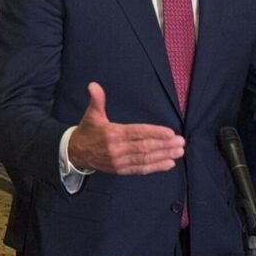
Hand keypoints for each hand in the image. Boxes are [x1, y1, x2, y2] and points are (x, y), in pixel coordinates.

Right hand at [67, 82, 185, 173]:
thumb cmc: (88, 131)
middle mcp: (117, 149)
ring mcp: (119, 161)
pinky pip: (140, 169)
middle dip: (164, 145)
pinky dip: (156, 167)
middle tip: (180, 142)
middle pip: (145, 147)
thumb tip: (93, 85)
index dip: (154, 133)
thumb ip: (96, 99)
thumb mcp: (91, 114)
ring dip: (163, 156)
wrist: (75, 153)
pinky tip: (169, 164)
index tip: (170, 132)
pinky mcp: (121, 170)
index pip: (137, 133)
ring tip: (178, 152)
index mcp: (112, 133)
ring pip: (145, 159)